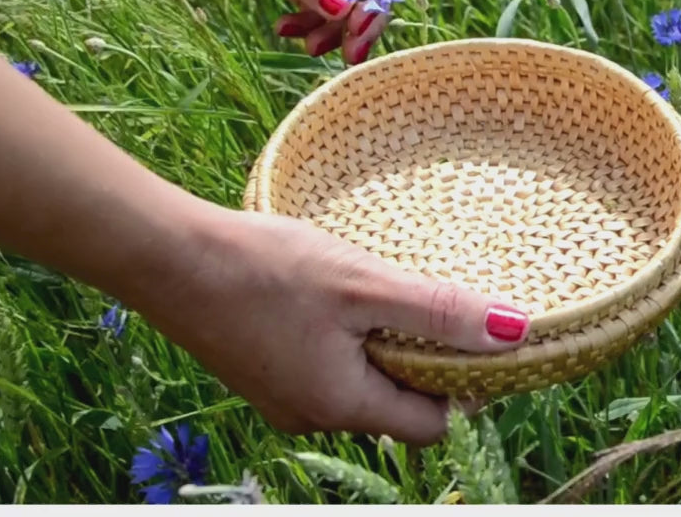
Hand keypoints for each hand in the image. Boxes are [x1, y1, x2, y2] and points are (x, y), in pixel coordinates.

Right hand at [147, 205, 531, 444]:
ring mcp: (283, 397)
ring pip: (363, 385)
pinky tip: (346, 296)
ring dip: (388, 346)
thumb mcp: (365, 284)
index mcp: (341, 405)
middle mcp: (312, 414)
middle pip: (398, 408)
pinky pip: (329, 369)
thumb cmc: (266, 268)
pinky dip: (352, 340)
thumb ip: (440, 311)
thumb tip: (513, 332)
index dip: (465, 388)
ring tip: (391, 292)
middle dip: (426, 363)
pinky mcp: (264, 371)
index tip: (479, 339)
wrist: (167, 255)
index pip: (430, 426)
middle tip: (441, 305)